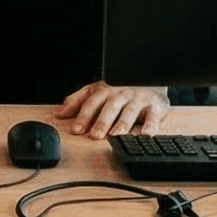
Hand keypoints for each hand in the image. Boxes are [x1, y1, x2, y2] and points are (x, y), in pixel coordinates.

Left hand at [55, 83, 169, 137]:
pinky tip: (144, 134)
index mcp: (106, 91)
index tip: (76, 129)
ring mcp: (139, 100)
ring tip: (116, 135)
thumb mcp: (96, 91)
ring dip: (122, 124)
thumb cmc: (120, 90)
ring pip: (130, 112)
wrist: (151, 81)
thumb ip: (78, 101)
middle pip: (110, 107)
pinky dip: (150, 126)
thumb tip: (60, 114)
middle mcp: (122, 94)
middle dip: (102, 121)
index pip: (92, 103)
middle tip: (94, 135)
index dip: (83, 116)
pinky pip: (153, 118)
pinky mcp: (155, 108)